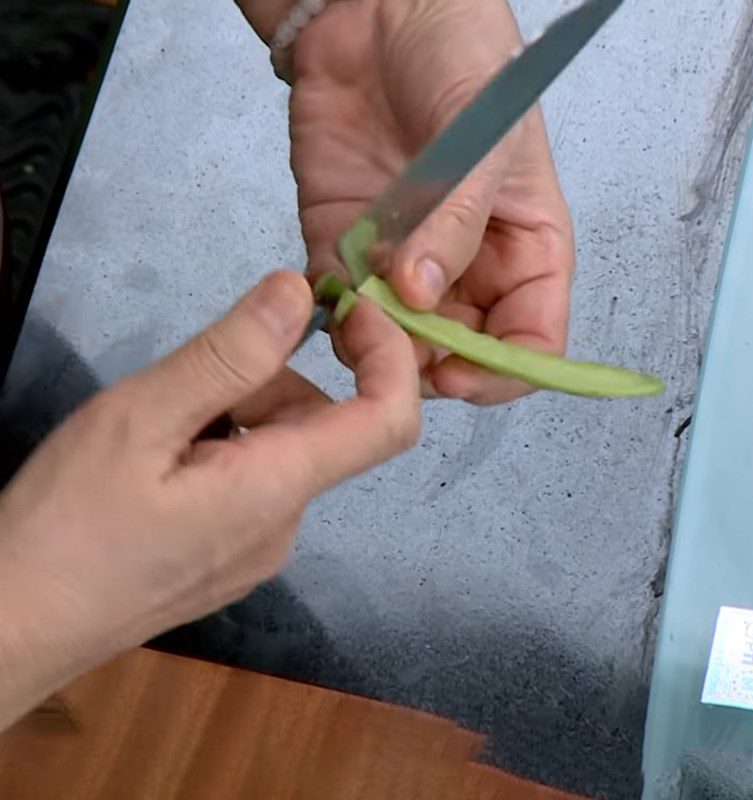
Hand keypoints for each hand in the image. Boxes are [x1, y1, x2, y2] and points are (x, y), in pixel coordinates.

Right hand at [0, 271, 418, 727]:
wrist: (14, 630)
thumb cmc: (69, 522)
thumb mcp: (142, 419)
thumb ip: (229, 355)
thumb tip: (299, 293)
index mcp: (279, 488)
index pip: (389, 419)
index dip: (390, 355)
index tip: (347, 306)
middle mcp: (287, 523)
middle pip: (322, 426)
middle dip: (275, 379)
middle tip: (191, 375)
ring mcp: (260, 548)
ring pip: (283, 451)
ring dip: (243, 412)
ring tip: (161, 423)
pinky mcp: (231, 559)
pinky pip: (256, 483)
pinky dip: (227, 447)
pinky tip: (161, 460)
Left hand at [239, 0, 574, 404]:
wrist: (378, 8)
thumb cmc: (461, 55)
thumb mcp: (485, 137)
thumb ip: (458, 222)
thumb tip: (422, 295)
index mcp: (525, 247)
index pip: (532, 336)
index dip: (503, 371)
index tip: (462, 376)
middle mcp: (468, 266)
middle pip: (460, 351)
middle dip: (431, 361)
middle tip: (398, 343)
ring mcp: (405, 261)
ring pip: (398, 341)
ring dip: (378, 344)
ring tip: (362, 312)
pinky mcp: (348, 248)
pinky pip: (343, 305)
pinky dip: (334, 315)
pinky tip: (331, 294)